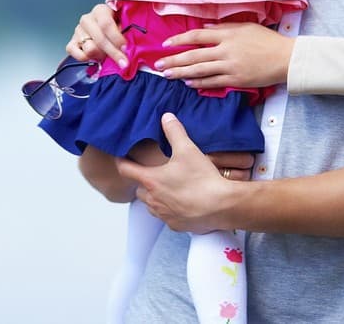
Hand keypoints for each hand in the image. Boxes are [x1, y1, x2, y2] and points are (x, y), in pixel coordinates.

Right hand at [66, 4, 126, 66]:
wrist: (104, 31)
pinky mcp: (71, 44)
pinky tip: (95, 57)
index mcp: (100, 10)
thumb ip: (125, 33)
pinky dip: (88, 59)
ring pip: (90, 49)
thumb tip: (127, 48)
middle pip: (99, 39)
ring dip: (101, 55)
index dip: (116, 38)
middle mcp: (87, 19)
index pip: (106, 23)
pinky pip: (78, 55)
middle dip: (113, 52)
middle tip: (123, 62)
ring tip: (107, 54)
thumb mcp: (123, 24)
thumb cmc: (116, 26)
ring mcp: (77, 31)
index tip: (125, 48)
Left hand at [116, 114, 238, 232]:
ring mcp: (163, 214)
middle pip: (139, 189)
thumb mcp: (188, 150)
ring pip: (151, 205)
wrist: (222, 206)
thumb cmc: (202, 179)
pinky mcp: (175, 225)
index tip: (121, 158)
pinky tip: (182, 202)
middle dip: (144, 181)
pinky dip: (169, 209)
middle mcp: (153, 200)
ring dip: (156, 196)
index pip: (126, 170)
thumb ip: (174, 132)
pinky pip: (166, 216)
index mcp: (151, 180)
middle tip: (155, 173)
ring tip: (169, 187)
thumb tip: (166, 117)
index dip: (122, 162)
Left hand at [155, 23, 292, 88]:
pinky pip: (213, 82)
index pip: (197, 37)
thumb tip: (202, 30)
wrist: (285, 58)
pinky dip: (199, 83)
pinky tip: (188, 83)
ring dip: (181, 73)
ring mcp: (230, 66)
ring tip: (167, 74)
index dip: (179, 40)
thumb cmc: (266, 40)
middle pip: (193, 55)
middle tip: (158, 64)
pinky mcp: (236, 80)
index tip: (165, 44)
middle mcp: (226, 50)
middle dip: (174, 60)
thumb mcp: (245, 27)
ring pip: (200, 70)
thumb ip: (222, 28)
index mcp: (227, 35)